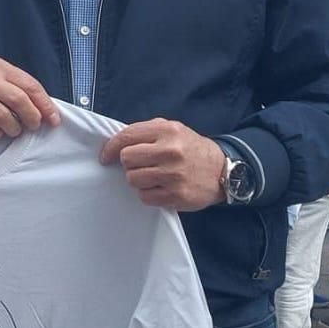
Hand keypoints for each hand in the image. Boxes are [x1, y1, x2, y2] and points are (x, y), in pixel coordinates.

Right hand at [0, 58, 59, 139]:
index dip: (45, 105)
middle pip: (18, 101)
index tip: (53, 119)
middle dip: (31, 118)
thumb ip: (17, 84)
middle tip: (33, 126)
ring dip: (13, 128)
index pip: (29, 86)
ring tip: (13, 130)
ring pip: (3, 117)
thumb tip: (43, 107)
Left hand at [99, 119, 227, 210]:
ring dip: (138, 179)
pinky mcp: (176, 195)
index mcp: (167, 130)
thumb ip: (146, 132)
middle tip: (141, 165)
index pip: (126, 137)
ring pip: (133, 179)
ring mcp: (173, 174)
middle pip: (127, 159)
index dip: (110, 148)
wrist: (222, 170)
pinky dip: (148, 194)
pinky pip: (144, 197)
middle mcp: (170, 151)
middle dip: (129, 164)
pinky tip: (160, 188)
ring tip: (152, 176)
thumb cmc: (191, 149)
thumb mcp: (173, 130)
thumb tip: (115, 143)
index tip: (106, 156)